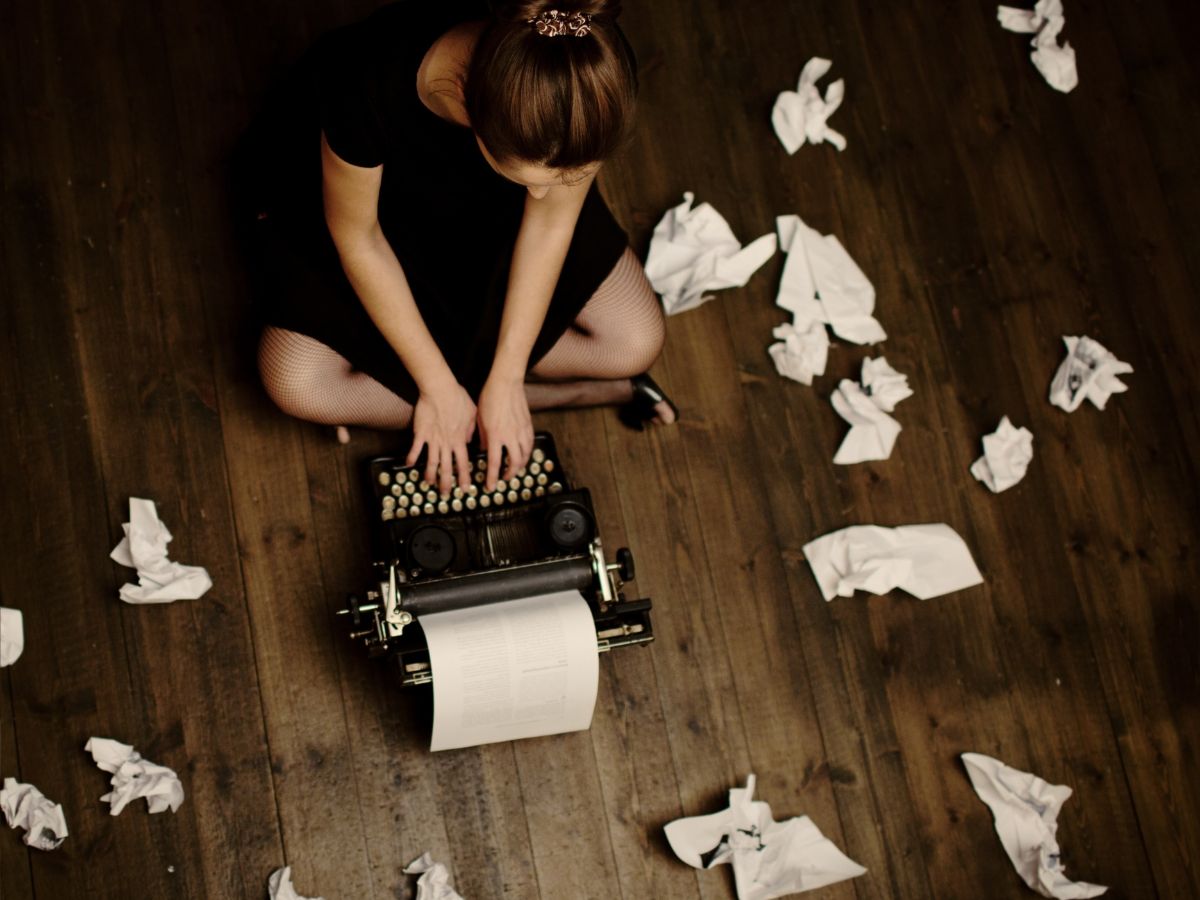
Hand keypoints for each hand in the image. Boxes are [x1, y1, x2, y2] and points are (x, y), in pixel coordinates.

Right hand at [407, 380, 476, 493]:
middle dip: (446, 483)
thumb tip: (469, 441)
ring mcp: (432, 439)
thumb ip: (471, 429)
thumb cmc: (457, 397)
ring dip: (429, 475)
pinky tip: (408, 465)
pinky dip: (412, 458)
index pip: (463, 463)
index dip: (464, 477)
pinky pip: (415, 448)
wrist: (440, 389)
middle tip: (445, 493)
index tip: (465, 488)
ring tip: (428, 484)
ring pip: (431, 462)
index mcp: (459, 440)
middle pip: (446, 468)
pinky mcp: (420, 433)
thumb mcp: (472, 414)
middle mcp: (446, 443)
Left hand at [476, 374, 532, 489]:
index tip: (490, 486)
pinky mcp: (528, 425)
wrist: (505, 383)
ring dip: (520, 465)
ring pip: (525, 455)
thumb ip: (482, 437)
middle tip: (504, 478)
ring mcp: (521, 431)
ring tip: (515, 468)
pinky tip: (524, 454)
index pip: (494, 463)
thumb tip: (484, 449)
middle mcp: (510, 436)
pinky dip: (527, 452)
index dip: (492, 477)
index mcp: (495, 435)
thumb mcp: (480, 419)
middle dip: (510, 474)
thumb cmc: (490, 398)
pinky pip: (530, 444)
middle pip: (514, 463)